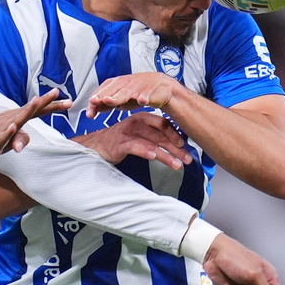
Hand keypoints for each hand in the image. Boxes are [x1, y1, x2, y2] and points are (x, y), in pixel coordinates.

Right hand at [0, 89, 70, 165]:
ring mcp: (2, 128)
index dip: (52, 105)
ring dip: (27, 110)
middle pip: (30, 110)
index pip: (37, 110)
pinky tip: (13, 126)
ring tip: (37, 102)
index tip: (69, 102)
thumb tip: (22, 144)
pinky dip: (8, 131)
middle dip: (43, 102)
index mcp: (16, 118)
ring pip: (17, 118)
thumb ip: (20, 140)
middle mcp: (10, 119)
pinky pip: (2, 135)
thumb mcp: (9, 142)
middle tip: (58, 93)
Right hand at [74, 112, 191, 169]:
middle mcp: (135, 123)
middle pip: (160, 135)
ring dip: (166, 155)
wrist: (95, 146)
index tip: (186, 146)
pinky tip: (154, 157)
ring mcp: (127, 133)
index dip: (176, 134)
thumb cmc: (119, 141)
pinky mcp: (119, 144)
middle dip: (176, 149)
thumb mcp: (137, 135)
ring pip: (151, 143)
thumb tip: (175, 146)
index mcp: (141, 118)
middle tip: (188, 159)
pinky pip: (135, 147)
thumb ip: (153, 137)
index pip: (163, 124)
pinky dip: (145, 151)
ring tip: (177, 165)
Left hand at [86, 73, 175, 116]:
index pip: (103, 90)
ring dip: (118, 96)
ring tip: (110, 101)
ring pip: (127, 91)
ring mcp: (139, 86)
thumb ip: (105, 105)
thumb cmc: (138, 92)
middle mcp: (126, 83)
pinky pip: (148, 94)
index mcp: (117, 84)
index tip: (89, 111)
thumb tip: (90, 111)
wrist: (161, 87)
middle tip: (94, 101)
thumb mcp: (120, 100)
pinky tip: (142, 100)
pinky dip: (144, 97)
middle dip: (103, 95)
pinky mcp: (152, 91)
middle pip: (113, 88)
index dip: (95, 99)